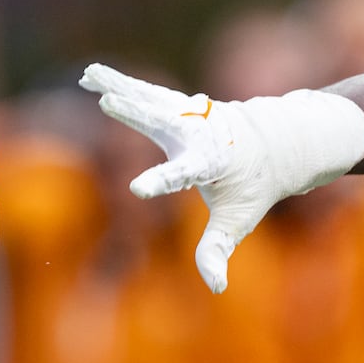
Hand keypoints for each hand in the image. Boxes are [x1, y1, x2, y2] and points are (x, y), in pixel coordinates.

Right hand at [79, 63, 363, 292]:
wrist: (276, 141)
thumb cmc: (252, 186)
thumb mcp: (237, 220)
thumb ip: (218, 250)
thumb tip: (216, 287)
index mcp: (209, 163)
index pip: (183, 174)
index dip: (160, 181)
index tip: (137, 190)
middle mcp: (196, 133)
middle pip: (160, 120)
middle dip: (135, 112)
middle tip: (109, 101)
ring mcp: (187, 113)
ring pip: (148, 95)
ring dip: (117, 85)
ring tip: (87, 75)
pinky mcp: (177, 103)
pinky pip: (144, 90)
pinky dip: (119, 82)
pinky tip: (91, 75)